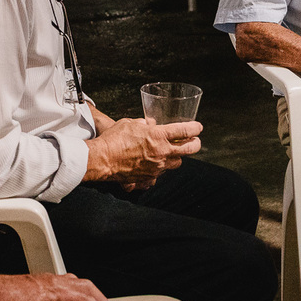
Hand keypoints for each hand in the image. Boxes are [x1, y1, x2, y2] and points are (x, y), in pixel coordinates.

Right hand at [85, 118, 200, 184]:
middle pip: (190, 150)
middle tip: (195, 141)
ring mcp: (157, 166)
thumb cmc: (113, 140)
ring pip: (177, 163)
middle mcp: (162, 152)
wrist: (102, 160)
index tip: (198, 127)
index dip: (195, 128)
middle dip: (196, 144)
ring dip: (177, 157)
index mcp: (158, 135)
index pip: (185, 130)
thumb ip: (143, 124)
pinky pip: (161, 172)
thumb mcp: (129, 123)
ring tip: (172, 153)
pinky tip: (155, 162)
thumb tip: (148, 124)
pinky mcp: (149, 176)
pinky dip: (161, 167)